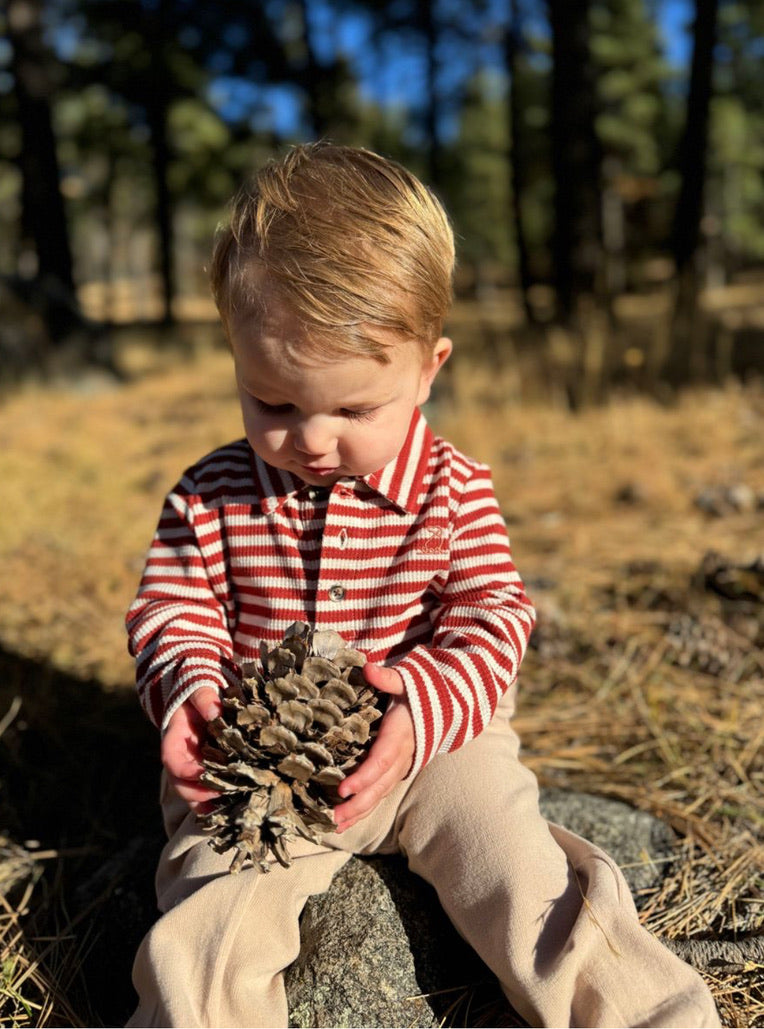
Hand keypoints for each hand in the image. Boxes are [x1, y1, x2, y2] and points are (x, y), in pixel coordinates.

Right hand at [161, 687, 222, 807]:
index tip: (202, 774)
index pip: (171, 760)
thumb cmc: (197, 691)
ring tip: (225, 813)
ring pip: (193, 791)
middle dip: (197, 793)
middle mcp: (181, 756)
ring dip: (207, 804)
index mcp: (174, 738)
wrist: (200, 694)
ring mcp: (193, 765)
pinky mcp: (208, 768)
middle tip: (219, 796)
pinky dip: (218, 799)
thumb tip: (214, 712)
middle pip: (180, 783)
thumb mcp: (198, 689)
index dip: (184, 770)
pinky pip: (209, 787)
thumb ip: (204, 697)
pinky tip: (233, 808)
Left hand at [333, 663, 413, 832]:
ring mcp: (401, 767)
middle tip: (333, 816)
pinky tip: (346, 821)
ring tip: (334, 825)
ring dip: (358, 812)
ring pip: (380, 795)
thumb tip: (367, 668)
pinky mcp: (397, 772)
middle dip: (357, 804)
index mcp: (400, 735)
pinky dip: (364, 809)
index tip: (343, 788)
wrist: (446, 707)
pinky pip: (380, 794)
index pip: (381, 761)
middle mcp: (402, 756)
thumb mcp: (406, 681)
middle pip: (379, 786)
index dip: (363, 777)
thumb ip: (388, 678)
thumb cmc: (419, 693)